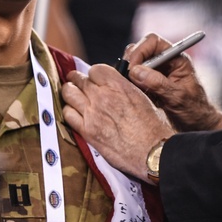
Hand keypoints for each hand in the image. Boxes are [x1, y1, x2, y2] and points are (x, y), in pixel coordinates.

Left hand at [62, 64, 174, 181]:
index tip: (95, 78)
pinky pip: (68, 115)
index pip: (95, 69)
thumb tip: (118, 86)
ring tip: (71, 94)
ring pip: (68, 93)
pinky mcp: (87, 132)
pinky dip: (68, 111)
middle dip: (77, 79)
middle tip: (76, 82)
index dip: (94, 74)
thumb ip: (126, 89)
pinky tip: (73, 112)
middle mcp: (103, 96)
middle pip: (79, 79)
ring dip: (70, 92)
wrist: (152, 152)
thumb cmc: (154, 128)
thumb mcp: (143, 98)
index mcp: (119, 86)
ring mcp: (92, 114)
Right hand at [124, 33, 221, 132]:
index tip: (132, 68)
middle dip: (131, 62)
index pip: (153, 42)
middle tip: (127, 79)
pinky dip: (129, 84)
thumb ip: (158, 83)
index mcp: (176, 58)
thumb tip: (136, 71)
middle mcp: (164, 62)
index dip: (140, 51)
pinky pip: (133, 78)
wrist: (198, 126)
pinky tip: (133, 96)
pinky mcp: (148, 84)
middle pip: (140, 50)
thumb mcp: (178, 98)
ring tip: (131, 89)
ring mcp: (155, 73)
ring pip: (134, 64)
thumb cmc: (195, 110)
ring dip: (129, 74)